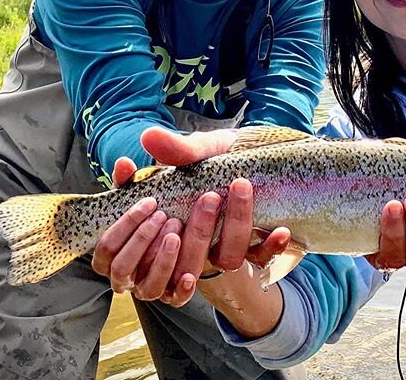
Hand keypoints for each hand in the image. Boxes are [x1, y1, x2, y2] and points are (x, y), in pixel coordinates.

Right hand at [91, 127, 289, 306]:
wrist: (253, 157)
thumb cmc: (215, 159)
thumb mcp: (196, 152)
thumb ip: (174, 151)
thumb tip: (147, 139)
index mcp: (162, 232)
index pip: (126, 259)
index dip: (134, 240)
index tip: (153, 207)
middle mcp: (190, 250)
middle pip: (182, 267)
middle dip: (195, 234)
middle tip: (208, 196)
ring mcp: (221, 252)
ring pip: (222, 264)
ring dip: (229, 233)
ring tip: (231, 194)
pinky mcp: (252, 250)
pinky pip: (260, 261)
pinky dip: (269, 247)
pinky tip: (279, 229)